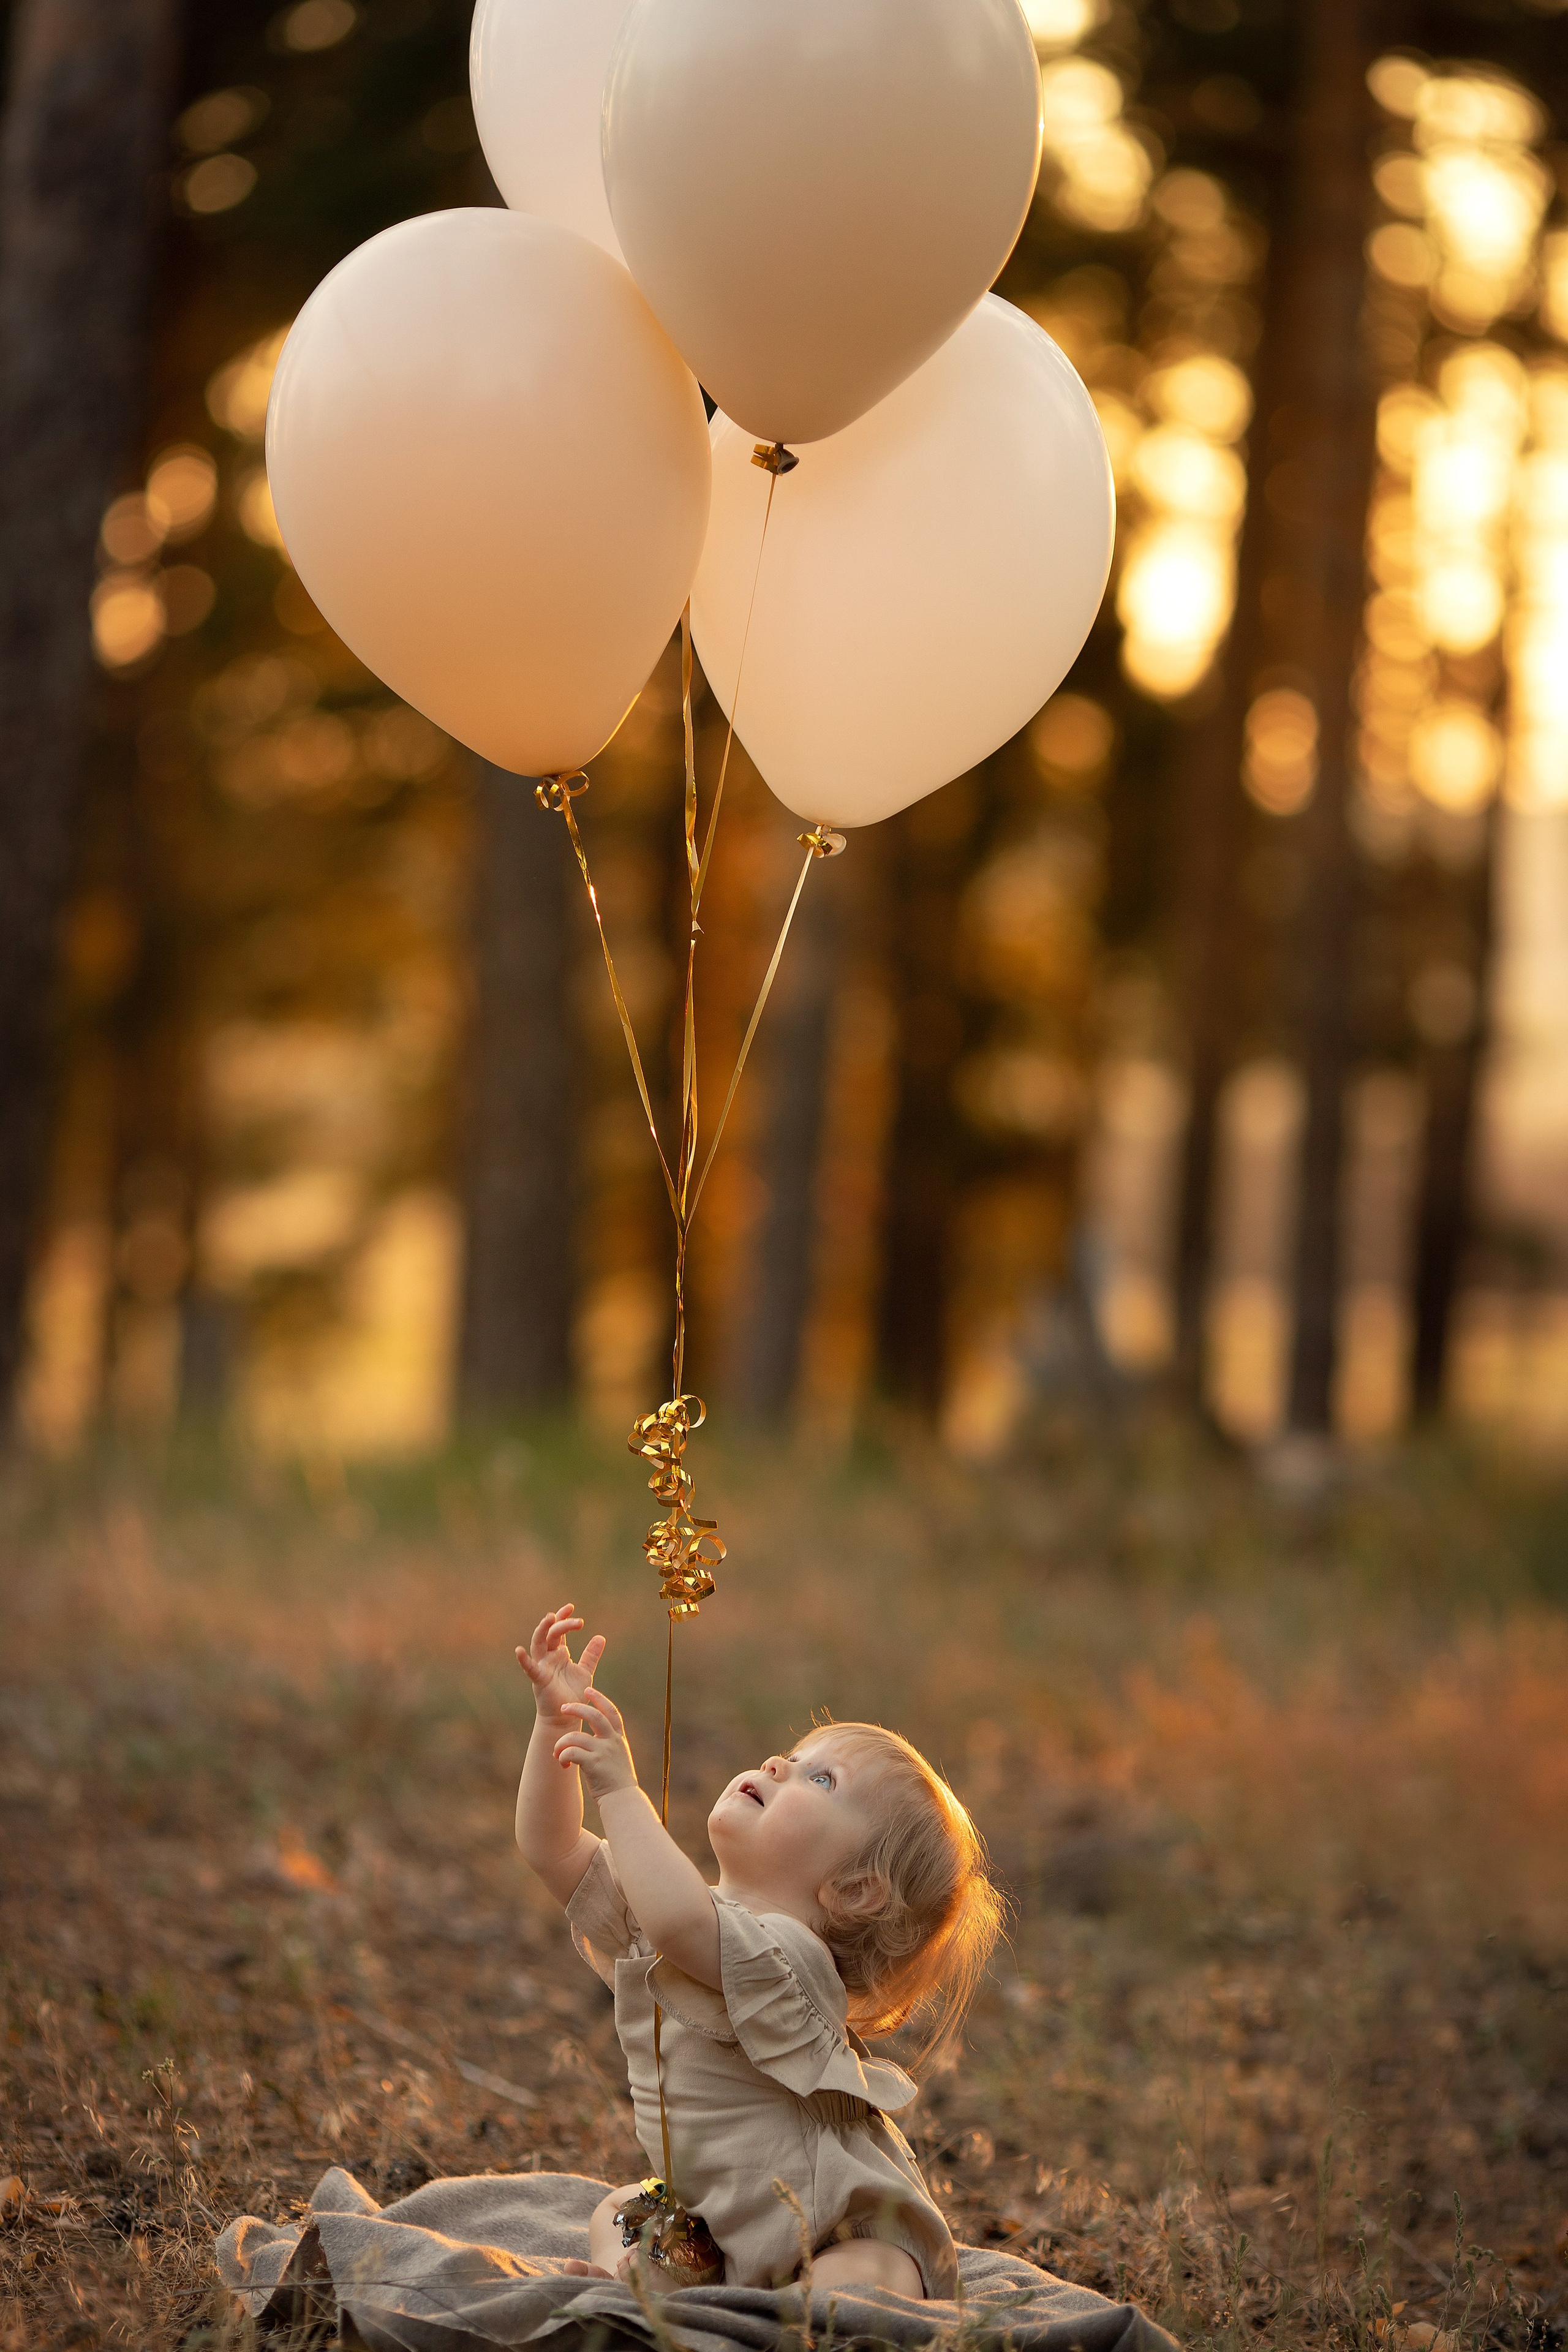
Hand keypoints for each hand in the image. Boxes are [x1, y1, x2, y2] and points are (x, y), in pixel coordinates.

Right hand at [516, 1605, 604, 1725]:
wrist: (567, 1716)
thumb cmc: (572, 1694)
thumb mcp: (585, 1671)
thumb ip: (591, 1655)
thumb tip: (600, 1637)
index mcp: (559, 1653)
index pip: (558, 1630)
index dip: (563, 1618)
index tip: (571, 1607)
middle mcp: (549, 1657)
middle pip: (551, 1633)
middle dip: (560, 1623)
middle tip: (573, 1616)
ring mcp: (542, 1667)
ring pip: (539, 1644)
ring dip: (543, 1630)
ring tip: (549, 1617)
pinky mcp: (539, 1680)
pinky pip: (530, 1668)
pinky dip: (524, 1660)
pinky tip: (519, 1651)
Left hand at [554, 1688, 638, 1801]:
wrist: (622, 1799)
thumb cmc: (617, 1780)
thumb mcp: (619, 1756)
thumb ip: (610, 1743)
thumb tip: (596, 1736)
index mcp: (619, 1738)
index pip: (611, 1712)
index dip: (599, 1699)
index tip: (588, 1690)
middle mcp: (612, 1741)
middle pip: (594, 1715)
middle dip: (577, 1708)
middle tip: (564, 1707)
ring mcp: (603, 1752)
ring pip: (575, 1736)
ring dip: (561, 1743)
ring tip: (557, 1752)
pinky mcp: (593, 1764)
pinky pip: (571, 1752)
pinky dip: (562, 1756)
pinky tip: (563, 1764)